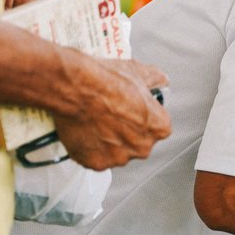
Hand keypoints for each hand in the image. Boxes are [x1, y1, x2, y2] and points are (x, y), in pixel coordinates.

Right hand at [53, 53, 171, 169]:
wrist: (73, 89)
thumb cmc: (105, 82)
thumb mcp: (138, 72)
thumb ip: (156, 78)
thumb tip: (160, 79)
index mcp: (159, 127)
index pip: (157, 127)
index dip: (141, 117)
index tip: (130, 111)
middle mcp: (143, 146)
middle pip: (137, 143)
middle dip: (126, 132)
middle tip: (110, 116)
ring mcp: (119, 157)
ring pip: (116, 152)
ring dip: (109, 142)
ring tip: (96, 122)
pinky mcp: (96, 163)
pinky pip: (95, 159)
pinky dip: (90, 149)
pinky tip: (85, 132)